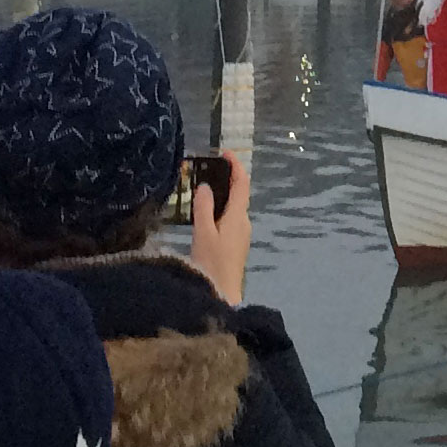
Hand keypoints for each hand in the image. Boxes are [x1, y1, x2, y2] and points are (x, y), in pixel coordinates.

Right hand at [187, 149, 251, 305]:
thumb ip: (203, 208)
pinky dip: (220, 208)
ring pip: (233, 207)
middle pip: (238, 194)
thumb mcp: (203, 233)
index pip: (241, 184)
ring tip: (202, 187)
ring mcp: (241, 235)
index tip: (226, 152)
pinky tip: (206, 212)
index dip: (235, 166)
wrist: (222, 295)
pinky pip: (229, 218)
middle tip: (207, 168)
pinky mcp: (235, 245)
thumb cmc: (212, 264)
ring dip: (222, 194)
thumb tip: (204, 185)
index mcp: (238, 216)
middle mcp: (243, 223)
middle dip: (226, 179)